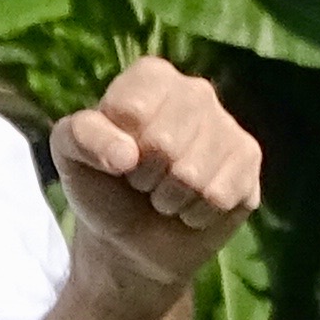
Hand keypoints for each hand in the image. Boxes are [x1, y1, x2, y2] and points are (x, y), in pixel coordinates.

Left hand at [48, 53, 261, 302]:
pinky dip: (196, 215)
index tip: (117, 161)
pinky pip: (220, 196)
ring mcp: (228, 125)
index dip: (116, 149)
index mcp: (151, 76)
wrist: (136, 242)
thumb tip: (127, 154)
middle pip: (165, 143)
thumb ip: (81, 138)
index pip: (131, 110)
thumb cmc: (104, 189)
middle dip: (145, 179)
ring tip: (166, 196)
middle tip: (143, 183)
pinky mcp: (250, 162)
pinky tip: (192, 207)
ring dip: (170, 200)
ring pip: (193, 175)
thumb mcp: (70, 158)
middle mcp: (196, 90)